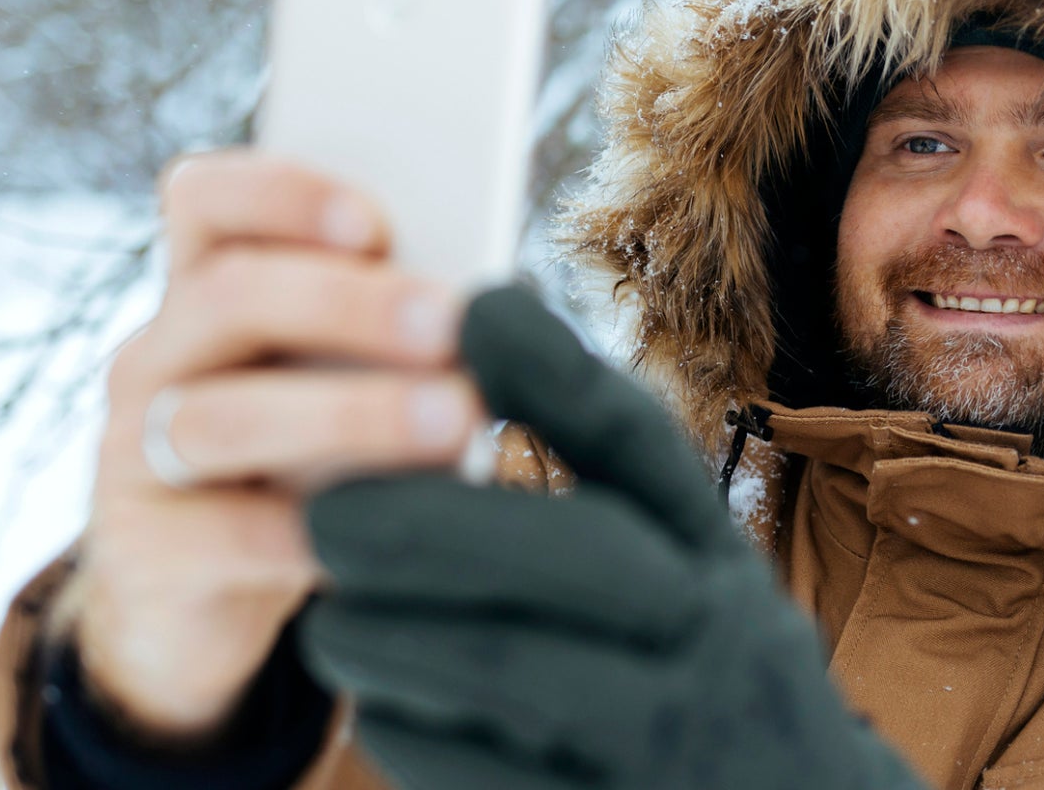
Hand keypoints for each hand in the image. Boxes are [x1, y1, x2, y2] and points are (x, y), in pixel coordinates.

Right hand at [74, 151, 484, 739]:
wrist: (216, 608)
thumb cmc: (313, 469)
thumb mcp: (343, 389)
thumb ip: (389, 341)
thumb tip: (492, 317)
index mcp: (204, 290)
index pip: (205, 199)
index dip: (280, 194)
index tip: (374, 222)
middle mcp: (156, 358)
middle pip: (228, 296)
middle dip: (347, 303)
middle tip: (452, 323)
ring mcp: (134, 454)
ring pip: (224, 416)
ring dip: (351, 414)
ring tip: (456, 421)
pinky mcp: (144, 553)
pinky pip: (229, 535)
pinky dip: (322, 531)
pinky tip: (397, 531)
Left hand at [299, 286, 924, 788]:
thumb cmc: (687, 660)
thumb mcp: (670, 556)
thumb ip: (584, 441)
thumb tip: (482, 302)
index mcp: (715, 555)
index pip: (645, 445)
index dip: (557, 371)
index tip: (467, 311)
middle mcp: (718, 639)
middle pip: (579, 556)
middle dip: (435, 526)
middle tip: (324, 515)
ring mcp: (671, 742)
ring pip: (515, 669)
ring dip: (396, 634)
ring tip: (331, 619)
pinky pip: (483, 776)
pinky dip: (412, 729)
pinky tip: (380, 703)